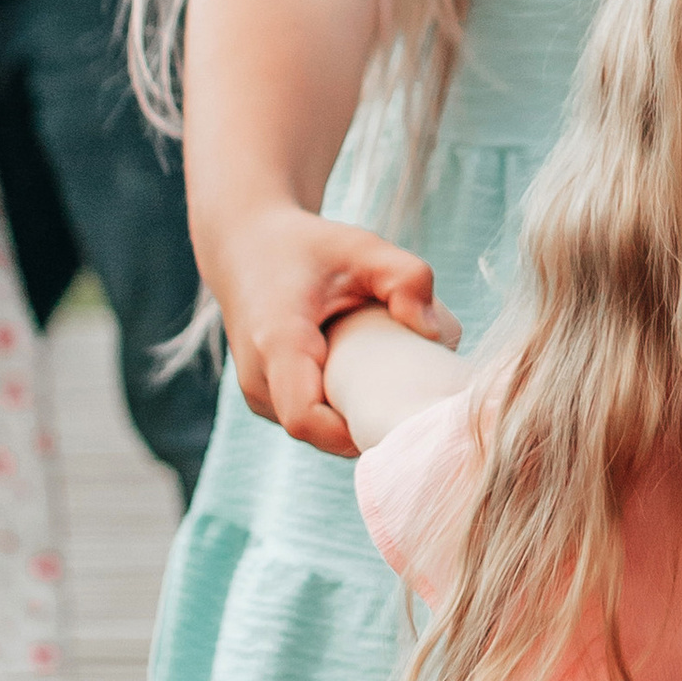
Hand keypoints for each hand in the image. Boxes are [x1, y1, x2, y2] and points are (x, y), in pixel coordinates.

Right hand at [213, 202, 459, 458]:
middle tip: (413, 401)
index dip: (355, 431)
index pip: (306, 420)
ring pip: (315, 433)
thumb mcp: (362, 247)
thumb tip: (436, 333)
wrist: (245, 246)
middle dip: (368, 428)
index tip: (400, 410)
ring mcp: (258, 394)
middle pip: (319, 434)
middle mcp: (258, 378)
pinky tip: (367, 387)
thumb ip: (407, 277)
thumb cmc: (308, 247)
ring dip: (353, 421)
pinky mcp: (264, 400)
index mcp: (277, 343)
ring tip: (391, 388)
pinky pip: (309, 424)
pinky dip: (338, 414)